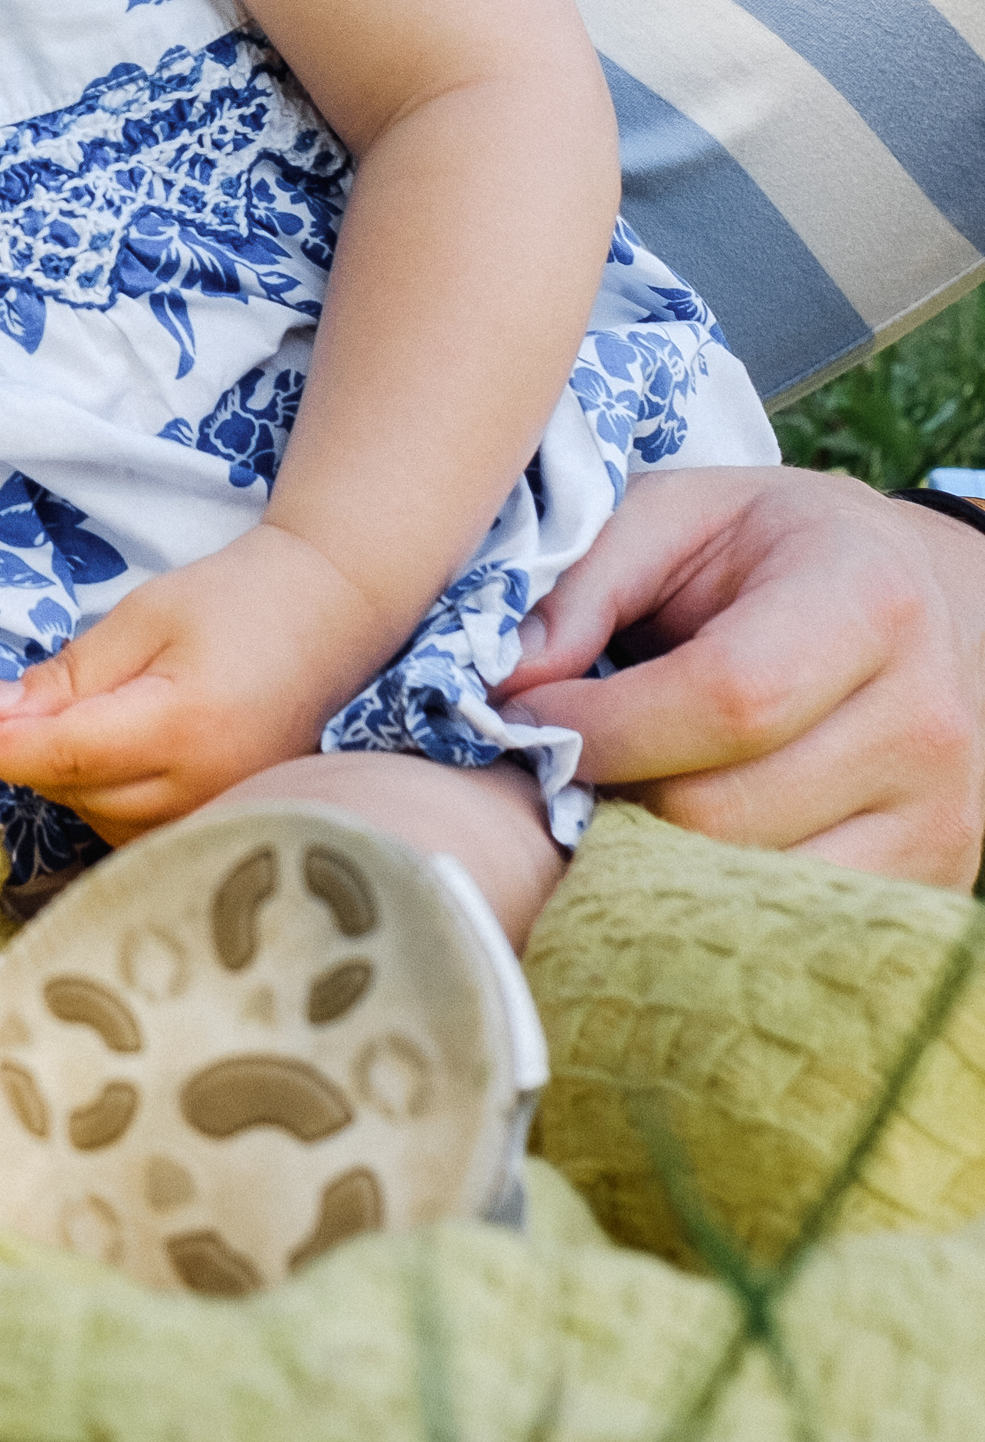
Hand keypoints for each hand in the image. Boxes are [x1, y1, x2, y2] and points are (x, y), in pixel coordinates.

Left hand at [0, 526, 389, 840]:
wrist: (328, 616)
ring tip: (96, 716)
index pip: (65, 757)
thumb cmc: (235, 601)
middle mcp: (208, 788)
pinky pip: (140, 833)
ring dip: (74, 779)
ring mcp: (223, 817)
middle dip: (36, 751)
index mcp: (183, 724)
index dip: (4, 742)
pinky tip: (124, 754)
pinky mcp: (229, 827)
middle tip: (25, 699)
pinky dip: (111, 799)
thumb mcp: (142, 616)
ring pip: (103, 823)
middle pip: (79, 795)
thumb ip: (70, 674)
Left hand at [496, 465, 984, 886]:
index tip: (527, 715)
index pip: (730, 698)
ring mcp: (938, 819)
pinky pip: (783, 928)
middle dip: (610, 795)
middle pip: (725, 812)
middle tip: (559, 764)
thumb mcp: (677, 514)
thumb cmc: (773, 549)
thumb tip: (504, 686)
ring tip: (616, 794)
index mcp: (868, 600)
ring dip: (647, 855)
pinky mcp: (926, 883)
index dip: (607, 724)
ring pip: (744, 887)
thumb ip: (584, 584)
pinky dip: (703, 895)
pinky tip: (672, 837)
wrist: (921, 598)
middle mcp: (924, 720)